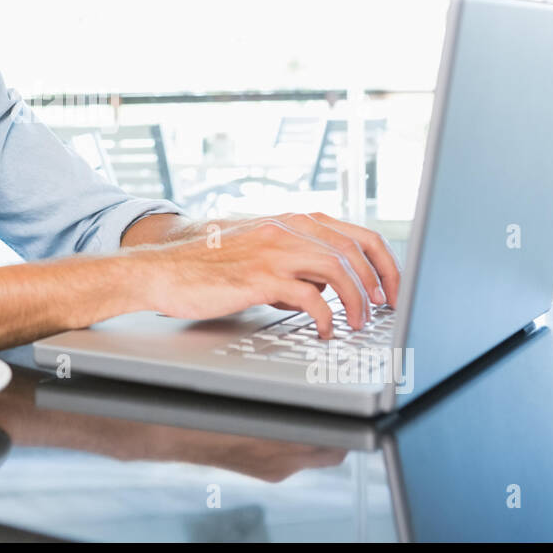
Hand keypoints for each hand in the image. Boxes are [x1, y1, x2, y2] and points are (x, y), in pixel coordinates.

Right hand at [128, 213, 400, 336]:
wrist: (162, 270)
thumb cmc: (205, 266)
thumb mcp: (256, 252)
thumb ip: (291, 263)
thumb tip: (321, 290)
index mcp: (288, 221)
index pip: (354, 231)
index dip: (382, 260)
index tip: (391, 287)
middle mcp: (285, 228)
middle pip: (354, 247)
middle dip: (379, 281)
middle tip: (385, 309)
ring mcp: (272, 250)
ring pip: (338, 268)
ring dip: (357, 300)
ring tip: (358, 323)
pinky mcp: (258, 277)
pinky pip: (309, 296)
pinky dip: (327, 316)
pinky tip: (325, 331)